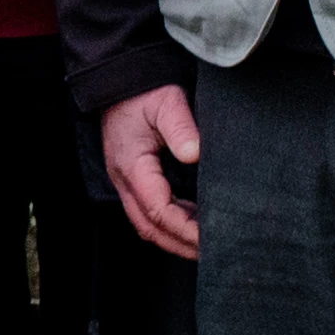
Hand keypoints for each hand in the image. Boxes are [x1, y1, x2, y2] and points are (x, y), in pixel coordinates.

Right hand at [97, 85, 203, 259]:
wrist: (120, 81)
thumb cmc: (144, 91)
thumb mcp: (166, 102)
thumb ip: (180, 127)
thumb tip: (195, 155)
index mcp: (132, 166)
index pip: (158, 210)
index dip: (185, 229)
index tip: (212, 238)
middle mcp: (125, 180)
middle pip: (149, 228)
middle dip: (180, 244)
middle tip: (214, 253)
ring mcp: (126, 182)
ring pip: (147, 224)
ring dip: (176, 237)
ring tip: (208, 243)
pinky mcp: (134, 178)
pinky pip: (150, 211)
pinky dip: (172, 223)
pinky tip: (195, 221)